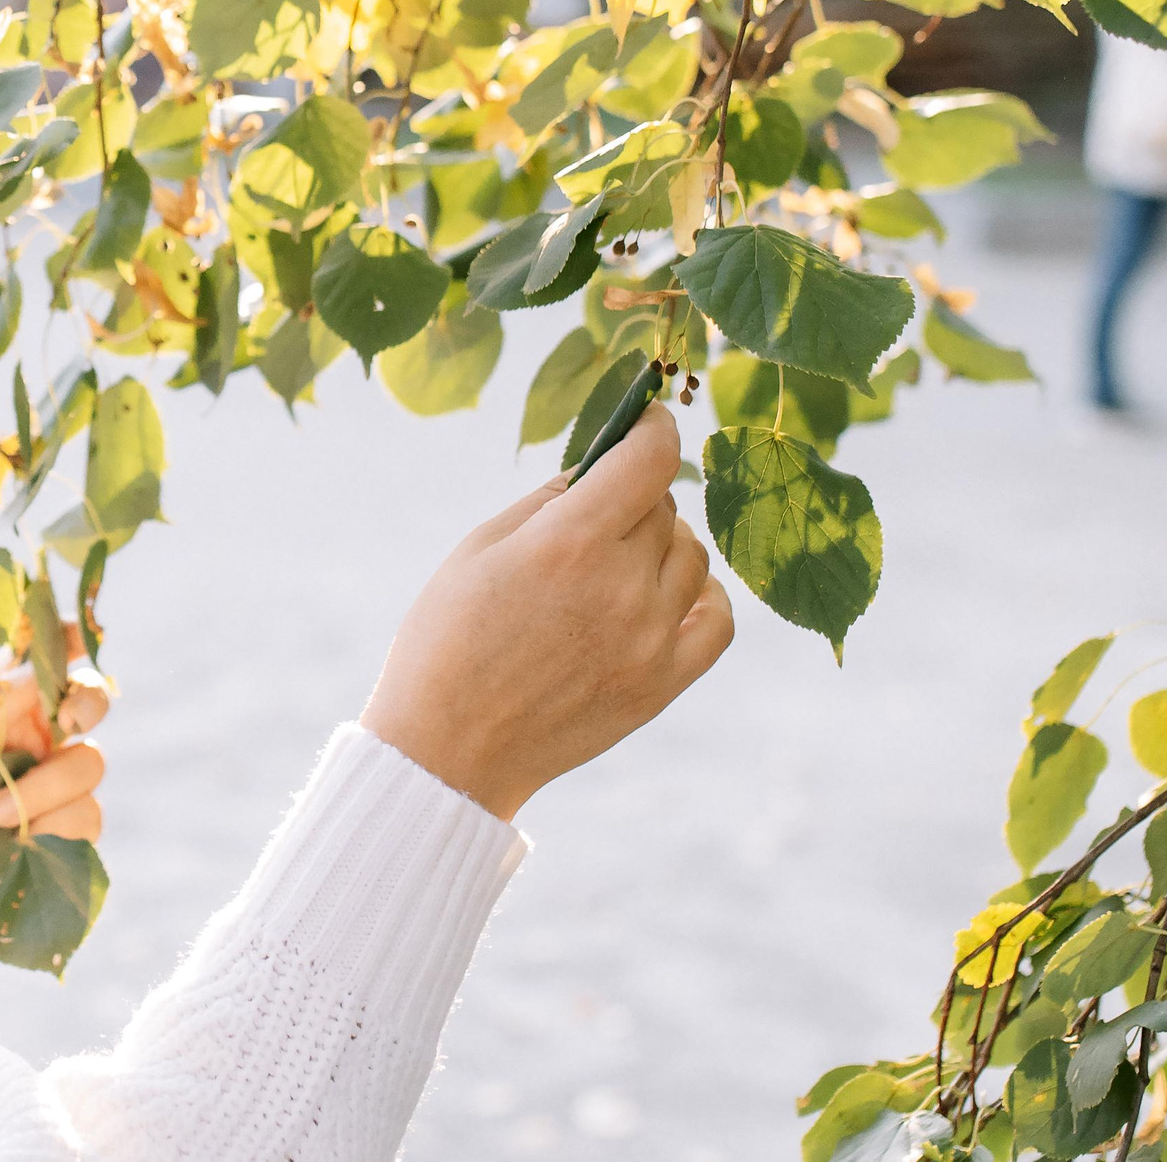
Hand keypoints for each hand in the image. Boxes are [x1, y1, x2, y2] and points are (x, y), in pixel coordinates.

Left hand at [0, 633, 110, 956]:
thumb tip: (20, 670)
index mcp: (1, 709)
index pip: (45, 661)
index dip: (68, 640)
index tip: (77, 638)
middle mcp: (34, 741)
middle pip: (89, 702)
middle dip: (89, 702)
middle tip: (67, 720)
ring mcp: (55, 788)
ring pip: (89, 764)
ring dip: (47, 787)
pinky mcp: (67, 836)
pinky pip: (87, 816)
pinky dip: (56, 825)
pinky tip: (21, 841)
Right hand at [359, 403, 731, 822]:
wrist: (449, 748)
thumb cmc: (447, 640)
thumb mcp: (478, 549)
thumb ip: (548, 501)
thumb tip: (600, 468)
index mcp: (569, 542)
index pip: (649, 458)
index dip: (653, 427)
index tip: (648, 419)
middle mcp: (622, 585)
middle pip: (663, 507)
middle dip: (634, 497)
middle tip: (595, 515)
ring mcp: (650, 638)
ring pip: (693, 557)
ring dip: (663, 544)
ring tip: (616, 562)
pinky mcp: (663, 684)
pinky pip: (719, 620)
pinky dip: (705, 596)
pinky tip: (670, 594)